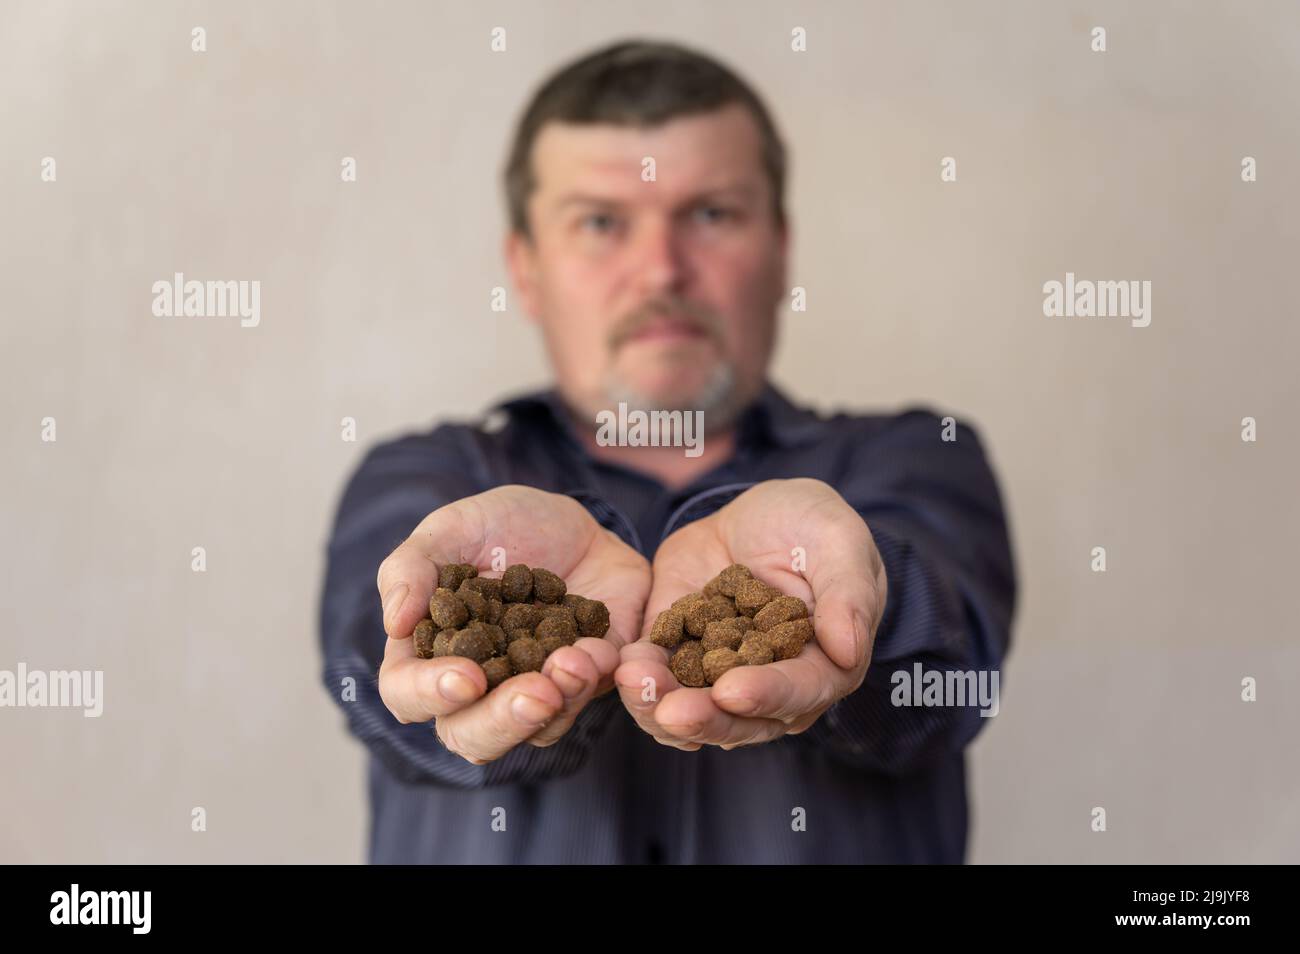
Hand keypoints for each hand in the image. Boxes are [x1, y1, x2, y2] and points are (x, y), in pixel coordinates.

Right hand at [376, 484, 651, 763]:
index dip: (429, 694)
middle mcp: (477, 688)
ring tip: (575, 662)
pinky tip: (598, 650)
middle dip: (502, 721)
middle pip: (471, 737)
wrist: (577, 523)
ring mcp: (533, 691)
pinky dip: (593, 678)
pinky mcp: (584, 684)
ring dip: (558, 705)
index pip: (407, 694)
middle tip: (534, 693)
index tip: (465, 677)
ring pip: (537, 732)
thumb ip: (411, 567)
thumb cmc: (500, 527)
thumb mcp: (451, 529)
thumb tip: (395, 623)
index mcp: (429, 653)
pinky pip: (588, 700)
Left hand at [615, 478, 885, 749]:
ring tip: (634, 685)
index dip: (767, 694)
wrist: (759, 514)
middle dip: (704, 717)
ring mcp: (721, 675)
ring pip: (692, 710)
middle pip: (740, 718)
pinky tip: (621, 665)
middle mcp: (771, 685)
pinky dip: (640, 677)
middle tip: (670, 711)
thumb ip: (848, 594)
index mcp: (822, 666)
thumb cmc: (814, 527)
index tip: (732, 691)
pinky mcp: (679, 654)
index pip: (798, 692)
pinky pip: (658, 676)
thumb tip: (850, 652)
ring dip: (660, 706)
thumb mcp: (839, 542)